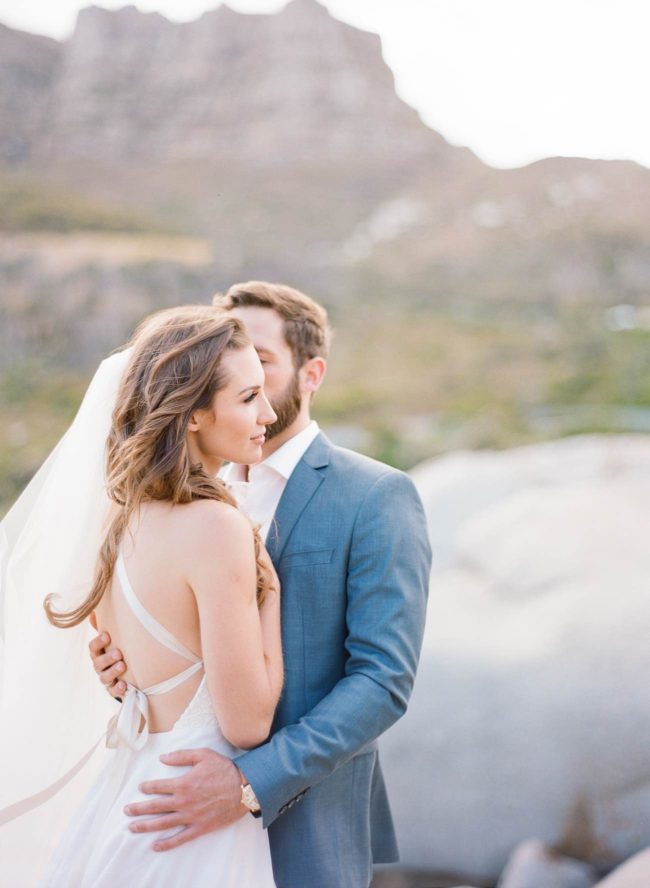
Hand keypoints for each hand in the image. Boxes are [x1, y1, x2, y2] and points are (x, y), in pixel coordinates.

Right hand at [88, 630, 126, 697]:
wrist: (129, 670)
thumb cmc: (118, 648)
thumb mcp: (114, 637)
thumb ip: (105, 624)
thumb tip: (94, 610)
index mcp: (98, 652)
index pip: (93, 648)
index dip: (98, 642)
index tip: (107, 636)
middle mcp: (100, 666)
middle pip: (98, 663)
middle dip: (107, 658)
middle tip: (119, 653)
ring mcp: (106, 679)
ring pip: (104, 678)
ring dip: (113, 672)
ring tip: (123, 666)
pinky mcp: (113, 690)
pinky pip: (113, 692)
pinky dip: (118, 689)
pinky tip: (124, 685)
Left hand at [125, 748, 245, 850]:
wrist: (244, 789)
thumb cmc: (224, 769)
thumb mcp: (203, 755)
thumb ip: (181, 756)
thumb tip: (162, 757)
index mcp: (183, 783)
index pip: (158, 787)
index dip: (147, 787)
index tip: (140, 788)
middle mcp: (183, 802)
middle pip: (155, 807)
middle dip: (138, 809)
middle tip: (126, 810)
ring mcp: (190, 817)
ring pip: (162, 824)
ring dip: (145, 826)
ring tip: (132, 827)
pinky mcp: (199, 828)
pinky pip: (179, 838)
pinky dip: (166, 844)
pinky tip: (154, 846)